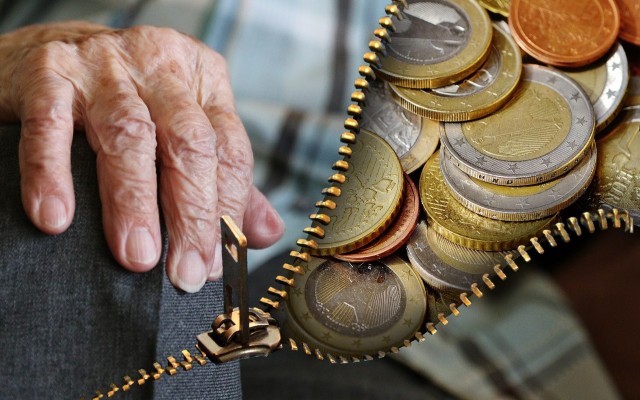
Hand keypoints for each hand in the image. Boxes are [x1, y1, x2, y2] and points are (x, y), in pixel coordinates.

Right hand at [0, 22, 283, 291]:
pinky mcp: (50, 70)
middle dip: (190, 215)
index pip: (229, 149)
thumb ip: (224, 178)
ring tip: (137, 256)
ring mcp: (105, 64)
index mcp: (204, 79)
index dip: (227, 210)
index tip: (216, 263)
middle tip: (184, 272)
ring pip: (129, 135)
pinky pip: (51, 125)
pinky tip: (58, 218)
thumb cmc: (129, 99)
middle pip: (188, 143)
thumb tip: (264, 233)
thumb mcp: (182, 126)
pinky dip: (54, 174)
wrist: (52, 48)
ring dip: (133, 202)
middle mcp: (161, 64)